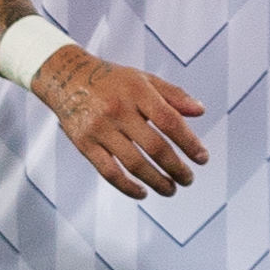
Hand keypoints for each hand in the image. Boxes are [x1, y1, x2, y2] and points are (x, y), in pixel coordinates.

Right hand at [33, 46, 207, 200]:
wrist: (66, 77)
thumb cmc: (111, 80)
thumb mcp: (143, 78)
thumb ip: (173, 94)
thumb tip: (200, 111)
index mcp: (137, 91)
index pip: (169, 121)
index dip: (189, 143)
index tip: (202, 158)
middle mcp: (119, 110)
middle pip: (154, 147)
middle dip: (176, 168)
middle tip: (188, 179)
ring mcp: (100, 129)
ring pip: (134, 164)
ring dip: (157, 181)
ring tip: (171, 189)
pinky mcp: (84, 144)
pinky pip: (109, 172)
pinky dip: (128, 187)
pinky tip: (143, 193)